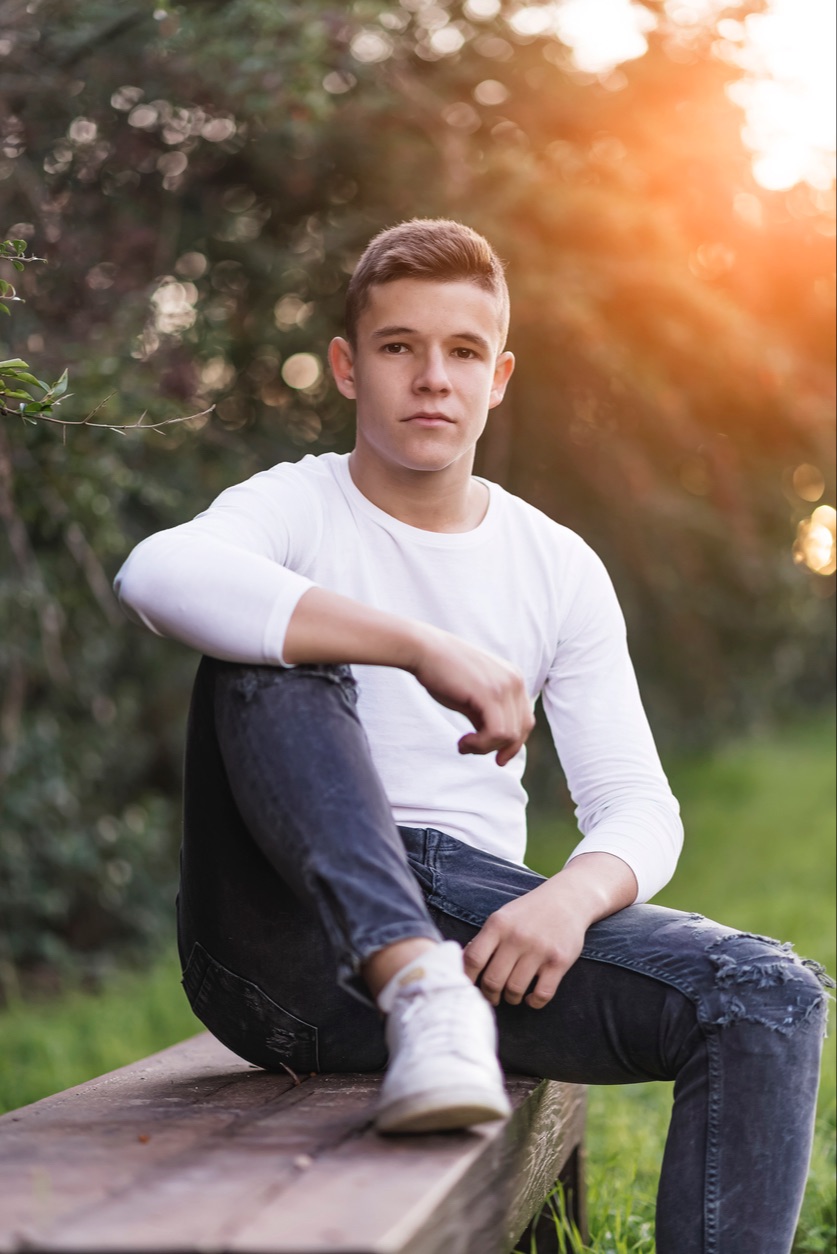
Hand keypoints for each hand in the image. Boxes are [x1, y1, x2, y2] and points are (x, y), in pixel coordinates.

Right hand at [410, 628, 533, 765]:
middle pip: (521, 729)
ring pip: (509, 735)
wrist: (423, 649)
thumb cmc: (442, 673)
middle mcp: (515, 680)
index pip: (525, 720)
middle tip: (473, 750)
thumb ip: (487, 715)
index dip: (513, 744)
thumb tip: (496, 743)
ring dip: (484, 748)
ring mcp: (504, 686)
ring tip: (463, 744)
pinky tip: (462, 742)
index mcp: (513, 678)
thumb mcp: (472, 696)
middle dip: (501, 748)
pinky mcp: (490, 694)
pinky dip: (481, 745)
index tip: (497, 758)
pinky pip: (498, 733)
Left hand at [463, 878, 586, 1008]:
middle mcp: (516, 937)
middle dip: (489, 995)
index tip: (468, 987)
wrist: (567, 899)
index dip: (466, 978)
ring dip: (511, 998)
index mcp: (498, 925)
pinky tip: (531, 997)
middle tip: (492, 996)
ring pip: (515, 990)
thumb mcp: (502, 917)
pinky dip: (533, 1002)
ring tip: (512, 994)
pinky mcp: (559, 962)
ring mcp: (539, 950)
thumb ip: (485, 939)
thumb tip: (463, 964)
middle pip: (492, 981)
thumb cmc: (529, 912)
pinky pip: (541, 995)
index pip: (473, 959)